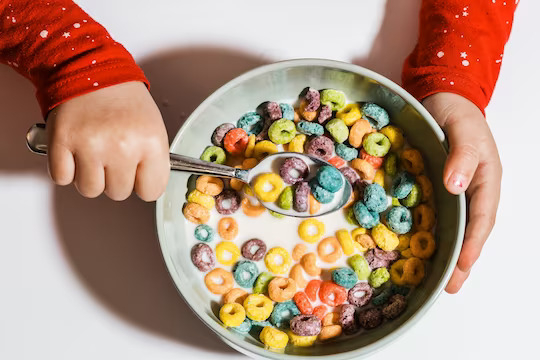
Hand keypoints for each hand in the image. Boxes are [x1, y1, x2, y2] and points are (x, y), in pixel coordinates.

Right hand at [46, 81, 169, 200]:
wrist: (91, 69)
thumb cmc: (124, 100)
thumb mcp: (154, 128)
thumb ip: (154, 161)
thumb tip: (149, 188)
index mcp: (150, 142)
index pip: (151, 192)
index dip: (143, 184)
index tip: (138, 173)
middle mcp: (122, 146)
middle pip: (118, 193)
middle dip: (115, 178)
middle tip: (113, 155)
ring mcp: (91, 145)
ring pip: (90, 190)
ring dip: (90, 176)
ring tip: (94, 152)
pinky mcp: (62, 142)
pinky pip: (62, 178)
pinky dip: (66, 169)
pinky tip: (75, 151)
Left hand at [422, 92, 501, 292]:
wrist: (443, 98)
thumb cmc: (459, 113)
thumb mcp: (465, 130)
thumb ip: (463, 156)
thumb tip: (457, 186)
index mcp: (485, 179)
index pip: (482, 219)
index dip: (472, 244)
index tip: (462, 265)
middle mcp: (472, 190)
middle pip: (469, 231)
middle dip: (461, 260)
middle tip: (449, 286)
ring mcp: (455, 191)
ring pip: (454, 226)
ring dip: (447, 252)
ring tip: (437, 277)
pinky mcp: (437, 187)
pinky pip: (436, 214)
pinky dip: (432, 232)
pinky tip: (420, 246)